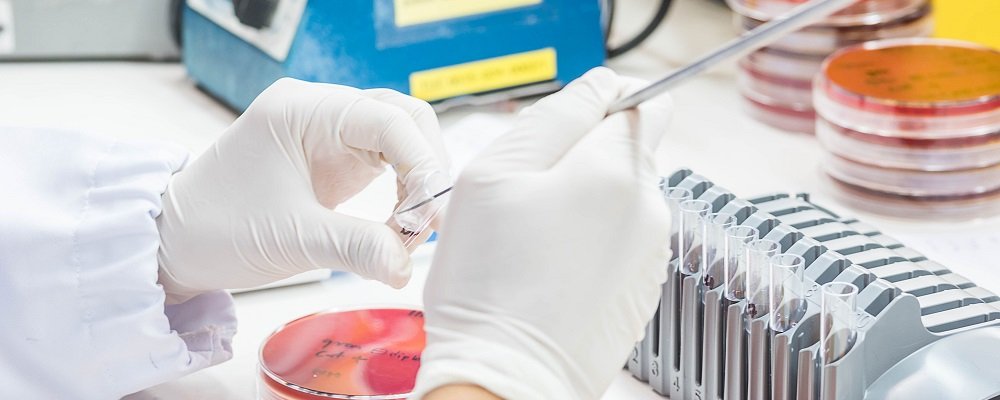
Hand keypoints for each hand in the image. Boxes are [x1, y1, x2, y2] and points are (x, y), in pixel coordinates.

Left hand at [156, 78, 448, 303]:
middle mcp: (319, 110)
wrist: (177, 242)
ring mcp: (328, 131)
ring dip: (418, 182)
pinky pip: (387, 162)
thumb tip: (406, 267)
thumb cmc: (217, 229)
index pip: (387, 118)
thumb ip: (356, 248)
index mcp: (302, 110)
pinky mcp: (335, 156)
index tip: (429, 213)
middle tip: (428, 223)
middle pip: (404, 119)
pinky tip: (399, 224)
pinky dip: (403, 191)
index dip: (421, 164)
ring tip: (412, 230)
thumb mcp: (292, 239)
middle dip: (426, 169)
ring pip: (401, 139)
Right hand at [413, 67, 672, 398]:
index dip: (600, 106)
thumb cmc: (489, 283)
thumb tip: (599, 88)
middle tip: (530, 194)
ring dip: (586, 202)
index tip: (564, 130)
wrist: (506, 375)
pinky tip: (552, 269)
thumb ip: (555, 116)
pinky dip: (592, 243)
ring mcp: (651, 252)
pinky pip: (622, 240)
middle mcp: (649, 209)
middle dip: (584, 158)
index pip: (640, 100)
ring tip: (535, 239)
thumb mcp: (494, 173)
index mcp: (615, 171)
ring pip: (623, 197)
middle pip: (629, 150)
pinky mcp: (643, 287)